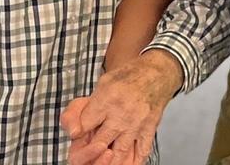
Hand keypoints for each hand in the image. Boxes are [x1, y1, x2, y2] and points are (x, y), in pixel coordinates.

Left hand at [61, 50, 182, 164]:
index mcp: (107, 98)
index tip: (78, 134)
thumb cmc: (127, 77)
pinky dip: (134, 162)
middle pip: (100, 142)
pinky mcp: (149, 129)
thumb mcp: (101, 83)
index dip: (79, 132)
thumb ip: (86, 106)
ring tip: (104, 160)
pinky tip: (127, 164)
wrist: (156, 73)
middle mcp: (121, 113)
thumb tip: (74, 130)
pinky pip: (142, 152)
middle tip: (90, 149)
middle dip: (91, 150)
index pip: (85, 125)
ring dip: (109, 161)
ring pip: (119, 152)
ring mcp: (136, 124)